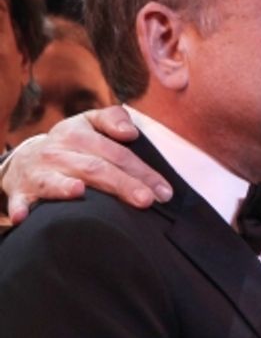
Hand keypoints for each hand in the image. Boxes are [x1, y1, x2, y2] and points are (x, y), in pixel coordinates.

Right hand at [1, 107, 171, 222]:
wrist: (25, 159)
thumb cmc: (71, 144)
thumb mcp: (89, 123)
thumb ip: (113, 120)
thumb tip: (131, 132)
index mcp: (77, 134)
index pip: (116, 153)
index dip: (141, 171)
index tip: (164, 190)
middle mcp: (57, 152)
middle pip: (94, 168)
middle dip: (122, 184)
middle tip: (146, 200)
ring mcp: (38, 173)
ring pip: (55, 181)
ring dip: (64, 188)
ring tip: (81, 192)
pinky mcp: (20, 193)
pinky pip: (19, 201)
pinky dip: (20, 209)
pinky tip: (24, 217)